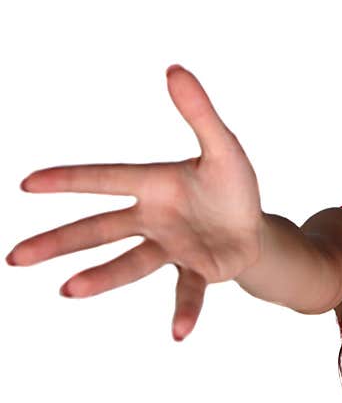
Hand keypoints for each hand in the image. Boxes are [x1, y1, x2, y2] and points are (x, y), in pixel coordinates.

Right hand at [6, 65, 263, 340]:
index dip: (69, 180)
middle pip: (100, 229)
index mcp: (154, 185)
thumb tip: (174, 68)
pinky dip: (185, 311)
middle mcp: (153, 219)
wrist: (255, 229)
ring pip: (130, 263)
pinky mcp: (198, 271)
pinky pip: (188, 292)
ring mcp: (172, 249)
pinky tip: (178, 334)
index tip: (27, 183)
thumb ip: (200, 113)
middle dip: (59, 241)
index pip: (105, 179)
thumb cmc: (233, 188)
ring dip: (101, 277)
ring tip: (67, 291)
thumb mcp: (223, 148)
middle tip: (14, 258)